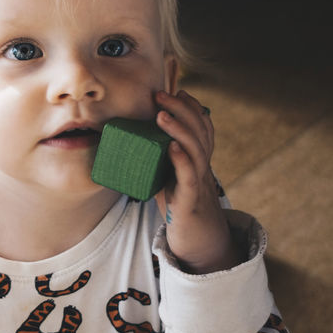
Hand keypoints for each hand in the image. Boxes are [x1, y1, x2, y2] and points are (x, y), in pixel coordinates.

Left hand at [154, 89, 238, 273]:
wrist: (198, 242)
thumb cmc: (180, 205)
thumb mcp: (170, 174)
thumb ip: (159, 156)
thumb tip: (130, 137)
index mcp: (198, 157)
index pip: (202, 125)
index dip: (191, 106)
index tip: (175, 90)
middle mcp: (203, 166)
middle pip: (200, 130)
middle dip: (181, 108)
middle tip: (161, 95)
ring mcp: (198, 181)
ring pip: (197, 148)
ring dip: (179, 128)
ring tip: (162, 114)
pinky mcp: (190, 199)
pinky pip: (189, 176)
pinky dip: (181, 159)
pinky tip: (172, 147)